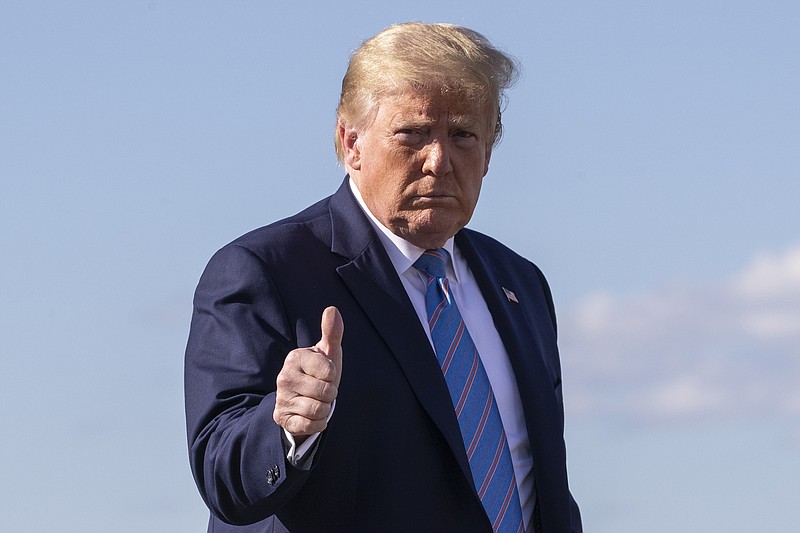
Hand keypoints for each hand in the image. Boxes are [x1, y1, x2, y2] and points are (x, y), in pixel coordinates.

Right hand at [273, 306, 343, 439]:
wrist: (304, 400)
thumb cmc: (320, 373)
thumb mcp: (328, 353)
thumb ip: (332, 332)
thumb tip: (332, 309)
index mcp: (295, 357)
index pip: (329, 372)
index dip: (333, 376)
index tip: (325, 374)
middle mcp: (284, 377)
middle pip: (325, 392)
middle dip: (330, 394)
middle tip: (322, 390)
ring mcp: (281, 398)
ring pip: (319, 410)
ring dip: (325, 409)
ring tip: (317, 401)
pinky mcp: (282, 418)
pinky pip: (310, 425)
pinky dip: (318, 423)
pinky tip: (311, 415)